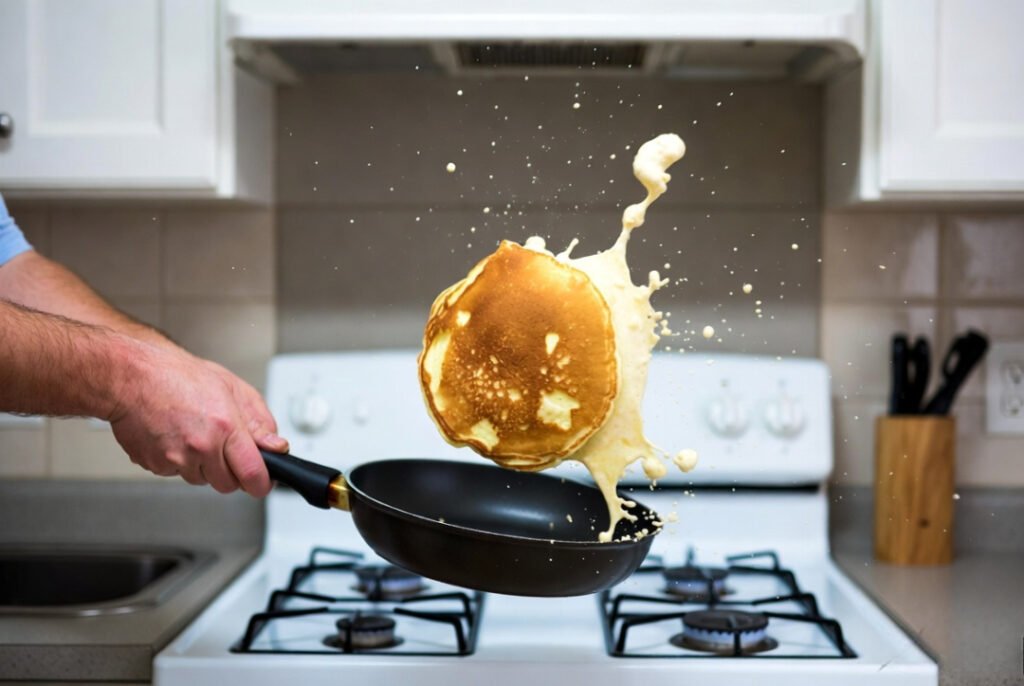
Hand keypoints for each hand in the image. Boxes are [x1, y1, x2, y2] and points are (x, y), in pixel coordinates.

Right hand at [108, 343, 287, 495]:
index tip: (264, 482)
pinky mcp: (154, 465)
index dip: (262, 483)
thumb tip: (276, 445)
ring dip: (204, 465)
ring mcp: (175, 459)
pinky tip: (175, 436)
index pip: (252, 474)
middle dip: (231, 471)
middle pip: (227, 484)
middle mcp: (201, 446)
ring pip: (201, 480)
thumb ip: (259, 420)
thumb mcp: (232, 388)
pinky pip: (176, 474)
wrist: (131, 377)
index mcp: (225, 426)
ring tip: (194, 433)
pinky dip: (180, 461)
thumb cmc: (178, 376)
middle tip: (223, 446)